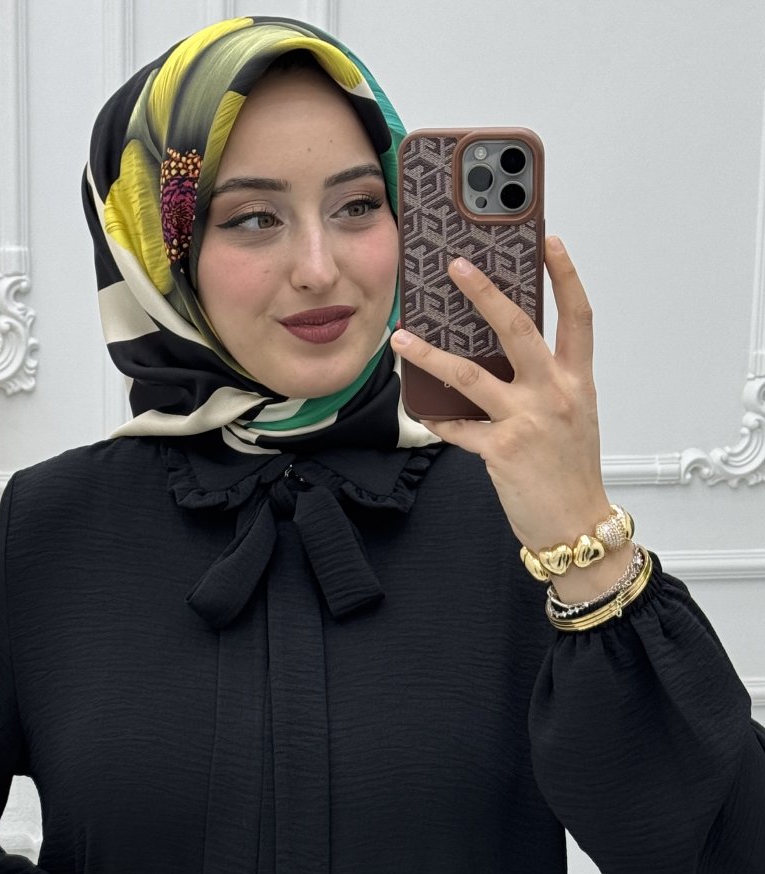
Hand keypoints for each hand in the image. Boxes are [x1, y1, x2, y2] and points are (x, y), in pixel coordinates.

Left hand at [390, 236, 621, 585]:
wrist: (576, 526)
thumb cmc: (572, 473)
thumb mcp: (572, 417)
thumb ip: (546, 384)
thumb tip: (505, 357)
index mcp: (576, 381)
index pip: (577, 316)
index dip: (565, 276)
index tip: (549, 242)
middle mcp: (553, 394)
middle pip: (518, 328)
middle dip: (485, 292)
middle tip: (457, 265)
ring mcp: (526, 421)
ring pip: (470, 374)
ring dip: (430, 353)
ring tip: (402, 337)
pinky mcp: (500, 450)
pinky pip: (457, 427)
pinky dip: (435, 416)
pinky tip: (418, 405)